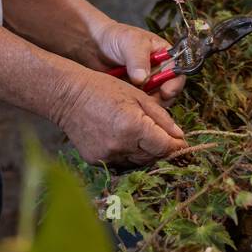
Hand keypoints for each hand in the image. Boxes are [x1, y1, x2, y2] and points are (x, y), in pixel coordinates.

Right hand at [56, 67, 185, 166]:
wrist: (68, 96)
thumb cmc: (104, 89)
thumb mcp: (138, 96)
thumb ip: (161, 117)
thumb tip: (179, 135)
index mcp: (134, 126)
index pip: (165, 147)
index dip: (176, 146)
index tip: (182, 144)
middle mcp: (121, 145)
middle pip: (153, 156)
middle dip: (161, 149)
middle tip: (164, 138)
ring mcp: (107, 155)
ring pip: (138, 162)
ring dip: (145, 152)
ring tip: (142, 136)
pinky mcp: (96, 161)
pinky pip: (121, 162)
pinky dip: (127, 154)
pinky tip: (124, 140)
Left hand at [94, 20, 187, 104]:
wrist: (94, 45)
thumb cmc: (116, 37)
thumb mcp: (130, 42)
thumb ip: (138, 59)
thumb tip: (144, 79)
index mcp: (165, 56)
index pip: (177, 73)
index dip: (174, 84)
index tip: (165, 92)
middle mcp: (159, 71)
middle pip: (169, 91)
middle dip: (161, 98)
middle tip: (147, 101)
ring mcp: (147, 84)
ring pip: (156, 100)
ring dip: (148, 103)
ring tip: (133, 99)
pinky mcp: (135, 93)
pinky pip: (141, 104)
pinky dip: (136, 105)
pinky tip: (126, 101)